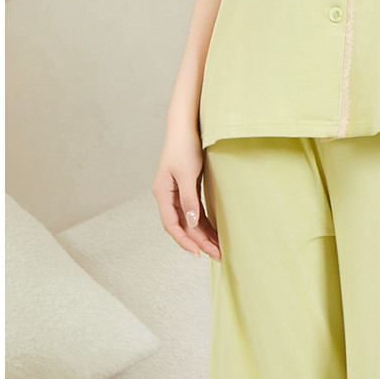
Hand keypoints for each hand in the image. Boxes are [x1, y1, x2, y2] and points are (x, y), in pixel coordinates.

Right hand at [152, 124, 220, 260]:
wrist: (185, 124)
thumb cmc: (184, 145)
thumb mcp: (187, 173)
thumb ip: (189, 199)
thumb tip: (192, 223)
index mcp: (162, 193)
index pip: (172, 225)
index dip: (185, 240)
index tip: (199, 252)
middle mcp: (167, 195)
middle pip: (181, 224)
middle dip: (198, 241)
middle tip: (216, 254)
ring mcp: (176, 191)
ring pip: (188, 219)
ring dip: (202, 233)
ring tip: (217, 247)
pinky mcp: (186, 186)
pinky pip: (194, 209)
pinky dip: (203, 220)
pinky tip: (213, 230)